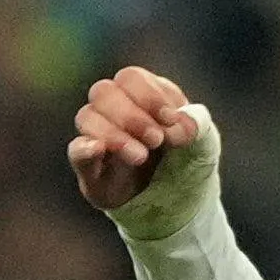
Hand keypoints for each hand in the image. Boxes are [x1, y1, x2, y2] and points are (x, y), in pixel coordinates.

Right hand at [68, 68, 200, 211]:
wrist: (175, 201)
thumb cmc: (187, 161)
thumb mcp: (203, 144)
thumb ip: (197, 127)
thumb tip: (176, 124)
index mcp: (145, 95)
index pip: (131, 78)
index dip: (148, 95)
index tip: (169, 119)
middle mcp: (116, 109)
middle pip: (104, 92)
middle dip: (132, 116)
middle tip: (156, 140)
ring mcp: (98, 135)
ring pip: (87, 117)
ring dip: (115, 135)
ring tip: (141, 157)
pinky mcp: (89, 165)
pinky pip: (76, 150)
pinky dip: (86, 149)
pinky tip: (100, 150)